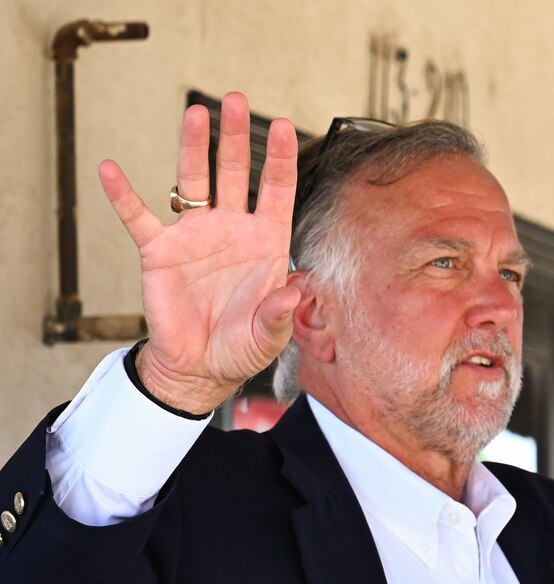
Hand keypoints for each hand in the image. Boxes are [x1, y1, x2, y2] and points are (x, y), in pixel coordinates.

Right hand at [98, 92, 300, 414]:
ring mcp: (195, 236)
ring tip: (196, 113)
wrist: (201, 367)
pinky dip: (122, 195)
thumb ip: (284, 311)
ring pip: (193, 181)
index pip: (276, 192)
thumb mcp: (271, 334)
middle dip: (236, 137)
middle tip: (236, 100)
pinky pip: (138, 217)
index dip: (279, 160)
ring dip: (194, 147)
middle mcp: (231, 230)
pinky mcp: (160, 251)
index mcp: (266, 243)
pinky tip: (111, 170)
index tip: (283, 126)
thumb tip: (298, 290)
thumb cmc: (242, 348)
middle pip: (234, 173)